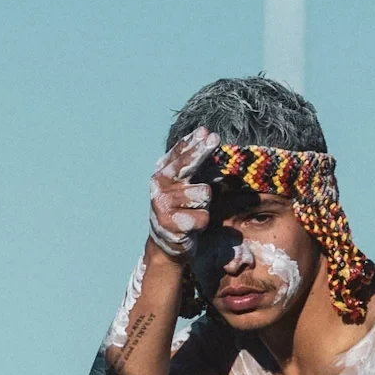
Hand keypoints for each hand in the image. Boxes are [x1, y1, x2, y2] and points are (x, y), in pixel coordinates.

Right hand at [147, 127, 218, 260]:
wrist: (166, 243)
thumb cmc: (180, 209)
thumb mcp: (184, 185)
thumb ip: (194, 164)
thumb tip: (205, 135)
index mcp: (161, 173)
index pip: (179, 154)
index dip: (193, 143)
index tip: (206, 132)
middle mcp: (159, 185)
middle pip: (187, 166)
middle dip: (202, 152)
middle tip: (215, 138)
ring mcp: (163, 204)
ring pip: (204, 194)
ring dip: (205, 204)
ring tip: (192, 212)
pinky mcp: (171, 223)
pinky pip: (203, 216)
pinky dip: (202, 223)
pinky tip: (190, 226)